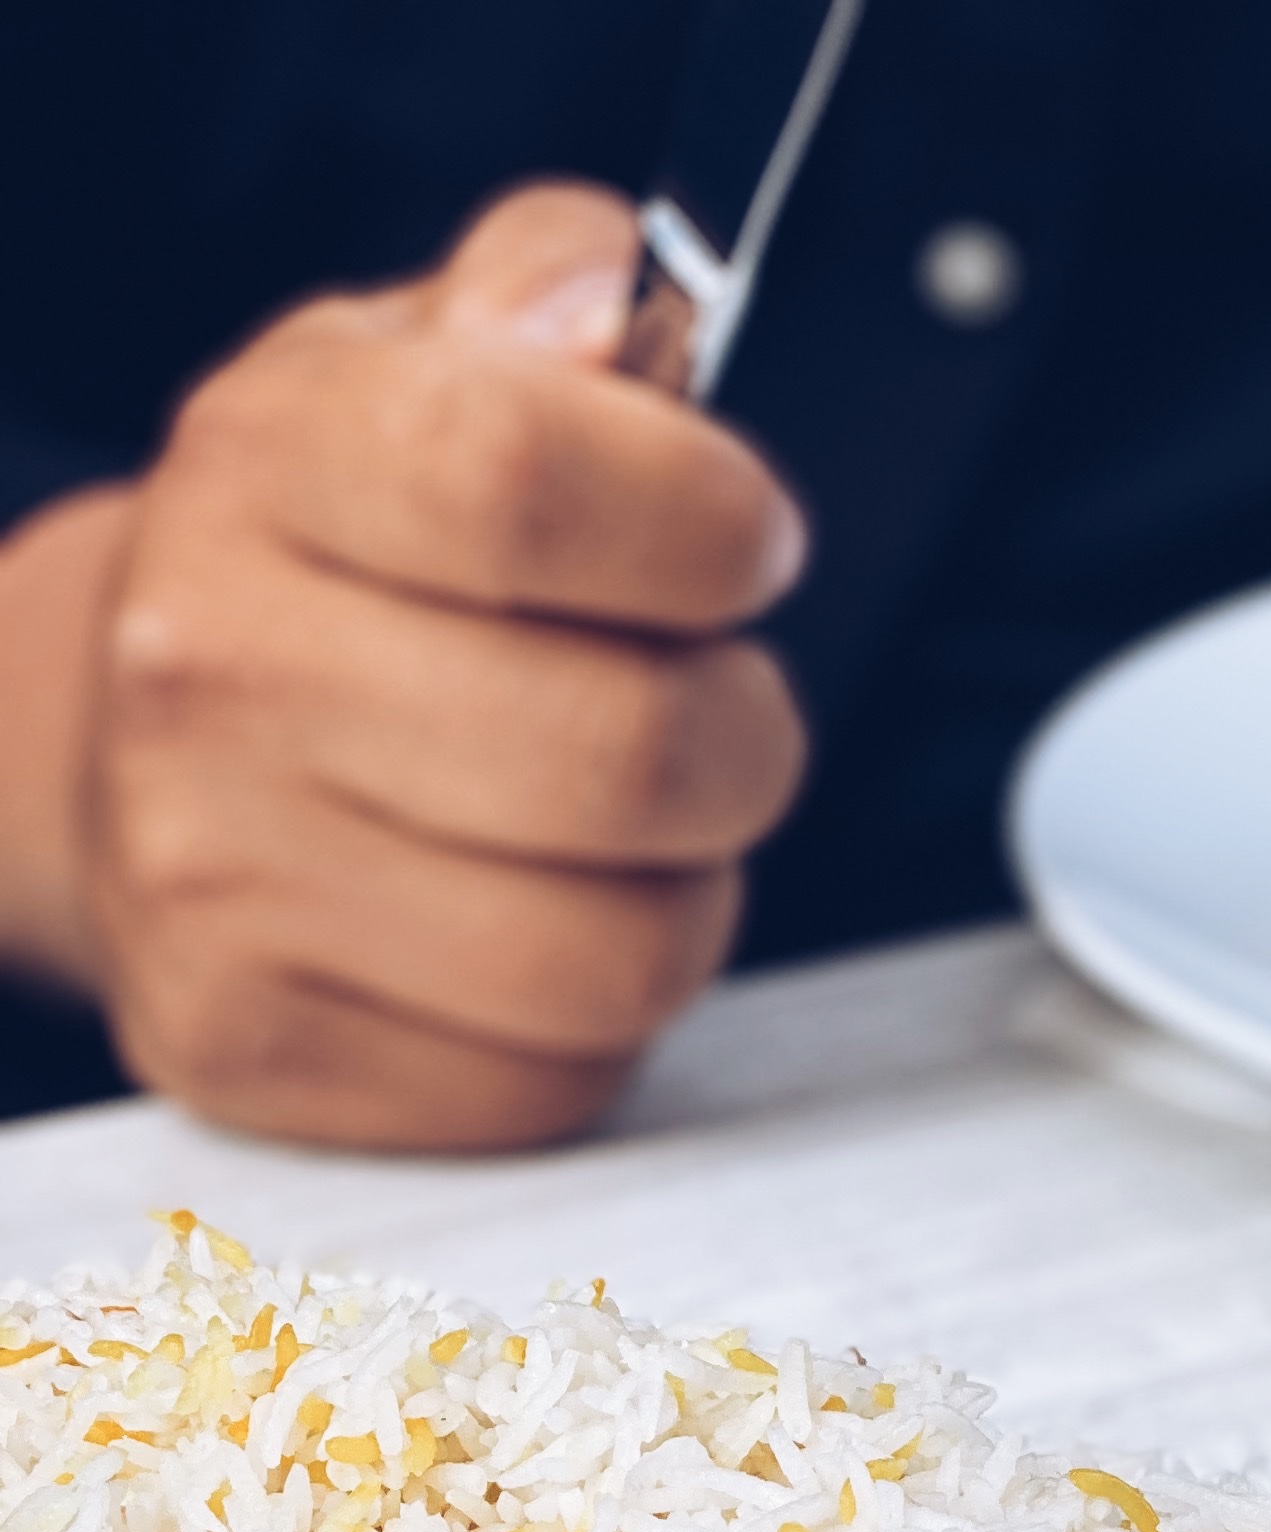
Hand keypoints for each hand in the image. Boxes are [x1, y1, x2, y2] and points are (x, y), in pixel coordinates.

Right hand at [0, 184, 808, 1148]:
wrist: (115, 757)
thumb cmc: (327, 570)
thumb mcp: (414, 372)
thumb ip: (550, 299)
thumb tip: (614, 313)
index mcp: (268, 467)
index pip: (529, 482)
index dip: (705, 524)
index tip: (743, 543)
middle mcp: (212, 674)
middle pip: (628, 760)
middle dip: (742, 741)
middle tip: (714, 716)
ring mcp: (219, 883)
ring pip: (621, 958)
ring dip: (682, 903)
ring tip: (625, 844)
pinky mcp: (256, 1051)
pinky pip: (554, 1083)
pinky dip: (591, 1029)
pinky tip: (529, 940)